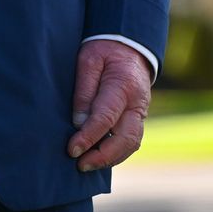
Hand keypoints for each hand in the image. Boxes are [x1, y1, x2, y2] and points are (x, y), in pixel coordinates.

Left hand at [66, 40, 151, 172]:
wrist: (130, 46)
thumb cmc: (105, 51)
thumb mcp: (88, 60)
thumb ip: (83, 90)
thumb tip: (78, 122)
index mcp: (123, 85)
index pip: (106, 118)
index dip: (88, 137)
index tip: (72, 150)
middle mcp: (137, 102)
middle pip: (126, 138)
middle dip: (103, 156)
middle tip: (80, 165)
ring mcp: (141, 112)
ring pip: (132, 144)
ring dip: (110, 159)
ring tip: (87, 165)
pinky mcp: (138, 118)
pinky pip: (131, 141)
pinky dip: (116, 153)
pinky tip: (98, 157)